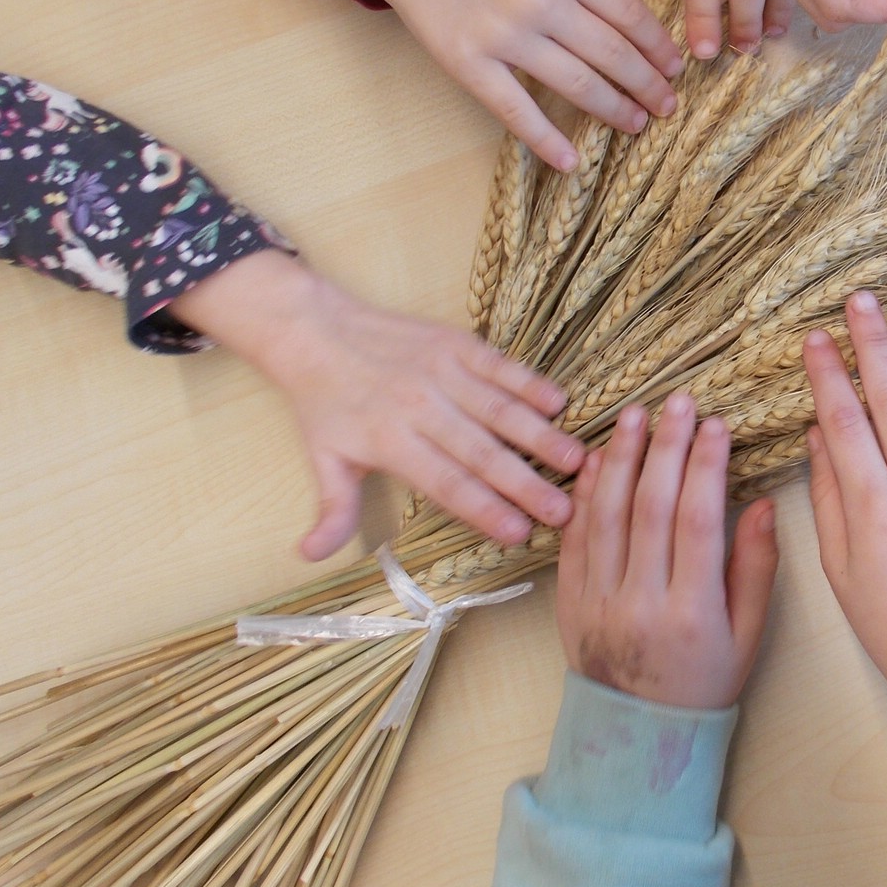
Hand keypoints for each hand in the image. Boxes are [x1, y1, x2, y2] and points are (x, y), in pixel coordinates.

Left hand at [171, 250, 584, 560]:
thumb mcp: (323, 460)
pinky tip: (559, 403)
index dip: (483, 509)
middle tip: (563, 511)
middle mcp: (420, 407)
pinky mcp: (454, 342)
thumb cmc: (323, 402)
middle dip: (525, 484)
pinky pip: (499, 365)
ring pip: (498, 409)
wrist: (313, 329)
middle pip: (481, 452)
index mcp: (389, 441)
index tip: (519, 534)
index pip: (445, 483)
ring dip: (539, 436)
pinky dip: (529, 383)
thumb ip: (333, 511)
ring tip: (576, 461)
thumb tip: (310, 557)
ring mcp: (440, 371)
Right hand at [313, 0, 683, 171]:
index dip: (658, 46)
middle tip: (667, 105)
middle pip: (613, 53)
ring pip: (577, 84)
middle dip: (647, 84)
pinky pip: (516, 111)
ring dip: (615, 109)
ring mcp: (503, 34)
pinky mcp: (468, 63)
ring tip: (637, 123)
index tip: (675, 67)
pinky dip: (547, 141)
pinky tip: (572, 161)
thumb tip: (630, 27)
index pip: (630, 14)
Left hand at [556, 394, 778, 709]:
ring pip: (606, 516)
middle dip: (664, 448)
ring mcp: (597, 602)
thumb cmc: (705, 681)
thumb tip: (760, 502)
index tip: (714, 425)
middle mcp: (640, 603)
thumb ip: (755, 567)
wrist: (639, 736)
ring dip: (620, 459)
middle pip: (649, 509)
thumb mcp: (748, 633)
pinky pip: (573, 540)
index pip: (696, 522)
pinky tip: (597, 460)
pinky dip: (583, 496)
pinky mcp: (568, 601)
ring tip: (634, 415)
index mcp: (692, 614)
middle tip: (676, 402)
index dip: (704, 468)